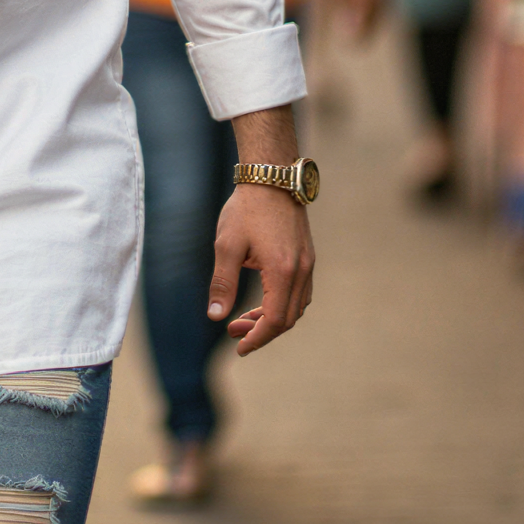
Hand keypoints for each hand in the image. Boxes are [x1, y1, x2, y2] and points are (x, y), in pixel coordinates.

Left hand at [212, 185, 313, 355]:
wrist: (272, 176)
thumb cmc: (246, 209)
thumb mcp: (227, 246)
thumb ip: (223, 284)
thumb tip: (215, 317)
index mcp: (282, 272)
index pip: (274, 320)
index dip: (256, 338)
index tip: (239, 348)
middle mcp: (301, 271)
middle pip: (288, 318)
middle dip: (261, 331)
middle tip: (233, 333)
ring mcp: (307, 263)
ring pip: (296, 306)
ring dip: (272, 318)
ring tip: (243, 319)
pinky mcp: (306, 255)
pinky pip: (300, 292)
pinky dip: (282, 303)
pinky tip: (262, 299)